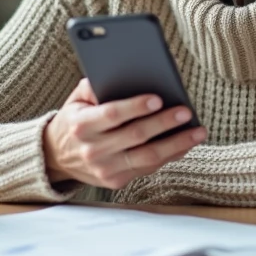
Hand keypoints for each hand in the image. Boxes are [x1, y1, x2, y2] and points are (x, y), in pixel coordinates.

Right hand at [43, 78, 206, 188]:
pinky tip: (186, 143)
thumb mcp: (77, 99)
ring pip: (147, 157)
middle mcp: (92, 150)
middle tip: (185, 111)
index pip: (111, 115)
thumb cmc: (75, 119)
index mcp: (81, 125)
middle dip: (163, 123)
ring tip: (198, 131)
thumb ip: (96, 85)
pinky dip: (171, 155)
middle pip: (135, 136)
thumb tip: (125, 74)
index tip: (158, 98)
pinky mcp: (116, 181)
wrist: (57, 157)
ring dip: (176, 144)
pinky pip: (149, 168)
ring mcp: (105, 169)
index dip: (135, 107)